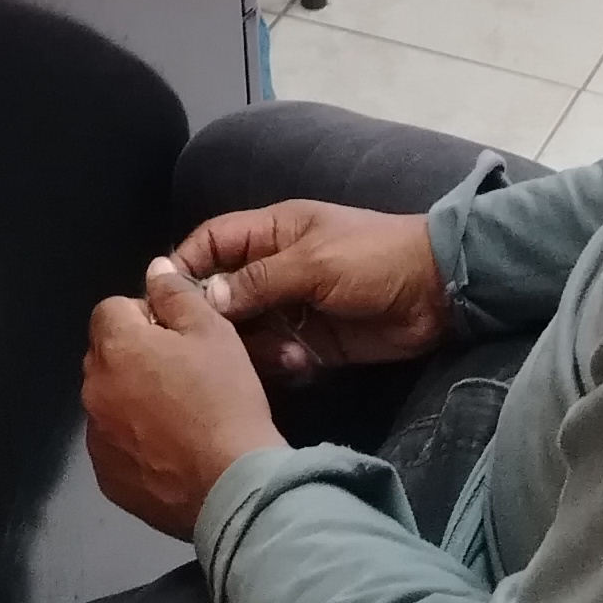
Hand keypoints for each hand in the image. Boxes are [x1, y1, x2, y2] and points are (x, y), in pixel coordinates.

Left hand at [81, 257, 285, 538]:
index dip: (146, 317)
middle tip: (183, 376)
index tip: (179, 338)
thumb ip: (176, 294)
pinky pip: (114, 445)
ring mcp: (96, 437)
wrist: (232, 486)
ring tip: (179, 418)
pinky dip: (134, 443)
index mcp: (114, 346)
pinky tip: (170, 452)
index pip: (112, 310)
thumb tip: (154, 269)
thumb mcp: (212, 332)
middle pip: (106, 355)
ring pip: (108, 401)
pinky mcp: (107, 477)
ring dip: (132, 400)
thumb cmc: (224, 400)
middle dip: (136, 357)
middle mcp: (92, 388)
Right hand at [170, 200, 449, 386]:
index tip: (165, 302)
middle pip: (223, 293)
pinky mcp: (311, 342)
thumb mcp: (313, 262)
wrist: (438, 292)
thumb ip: (258, 280)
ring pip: (247, 330)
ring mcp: (292, 308)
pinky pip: (277, 355)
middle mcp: (273, 269)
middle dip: (214, 320)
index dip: (186, 266)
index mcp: (271, 234)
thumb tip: (205, 297)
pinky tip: (299, 368)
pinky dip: (280, 365)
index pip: (212, 243)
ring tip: (281, 357)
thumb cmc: (372, 259)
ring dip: (253, 348)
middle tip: (206, 348)